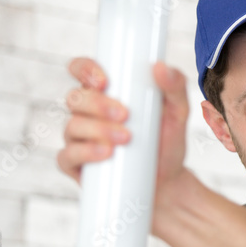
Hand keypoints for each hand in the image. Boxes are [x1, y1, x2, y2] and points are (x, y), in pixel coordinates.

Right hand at [56, 56, 189, 190]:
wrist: (167, 181)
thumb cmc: (166, 141)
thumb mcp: (178, 112)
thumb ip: (175, 86)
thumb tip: (160, 66)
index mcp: (105, 92)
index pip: (81, 69)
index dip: (85, 69)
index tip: (104, 80)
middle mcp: (86, 112)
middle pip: (75, 98)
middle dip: (98, 104)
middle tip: (126, 115)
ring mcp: (78, 138)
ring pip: (72, 125)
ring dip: (98, 129)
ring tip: (126, 138)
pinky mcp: (75, 164)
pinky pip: (67, 155)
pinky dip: (85, 153)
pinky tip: (106, 153)